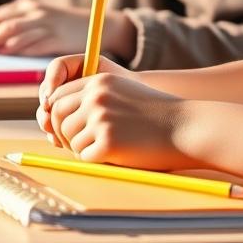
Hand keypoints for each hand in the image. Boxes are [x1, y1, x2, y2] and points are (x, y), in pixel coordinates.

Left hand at [0, 0, 91, 55]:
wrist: (99, 24)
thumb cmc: (62, 29)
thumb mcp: (38, 22)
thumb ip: (18, 30)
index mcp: (25, 6)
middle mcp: (34, 11)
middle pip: (1, 21)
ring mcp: (46, 23)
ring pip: (15, 30)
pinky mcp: (57, 36)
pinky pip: (34, 42)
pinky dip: (18, 48)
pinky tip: (6, 54)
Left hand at [41, 67, 189, 169]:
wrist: (187, 127)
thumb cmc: (156, 114)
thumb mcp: (123, 92)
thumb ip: (94, 96)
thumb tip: (56, 111)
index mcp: (97, 82)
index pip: (58, 96)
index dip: (55, 114)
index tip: (62, 127)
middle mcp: (96, 97)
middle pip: (56, 117)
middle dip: (61, 133)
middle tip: (73, 144)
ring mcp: (101, 119)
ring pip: (69, 138)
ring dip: (80, 148)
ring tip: (101, 149)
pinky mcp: (108, 143)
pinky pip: (85, 156)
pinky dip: (94, 160)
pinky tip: (112, 157)